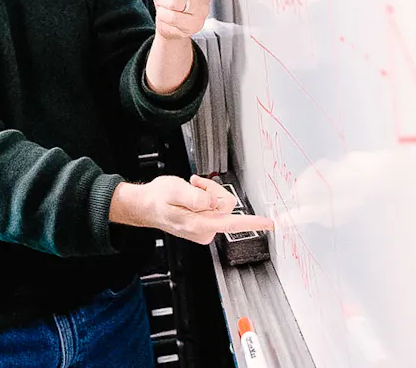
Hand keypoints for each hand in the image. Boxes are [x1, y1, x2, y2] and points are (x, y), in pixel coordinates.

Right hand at [108, 174, 275, 244]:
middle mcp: (204, 230)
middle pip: (226, 205)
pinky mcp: (206, 225)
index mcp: (198, 224)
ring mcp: (205, 229)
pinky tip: (191, 196)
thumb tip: (212, 203)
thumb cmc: (158, 198)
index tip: (269, 223)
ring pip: (221, 205)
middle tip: (195, 185)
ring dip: (207, 193)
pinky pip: (215, 207)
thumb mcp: (174, 189)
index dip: (251, 222)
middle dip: (212, 190)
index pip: (230, 223)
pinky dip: (205, 197)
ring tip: (190, 190)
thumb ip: (195, 197)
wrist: (146, 206)